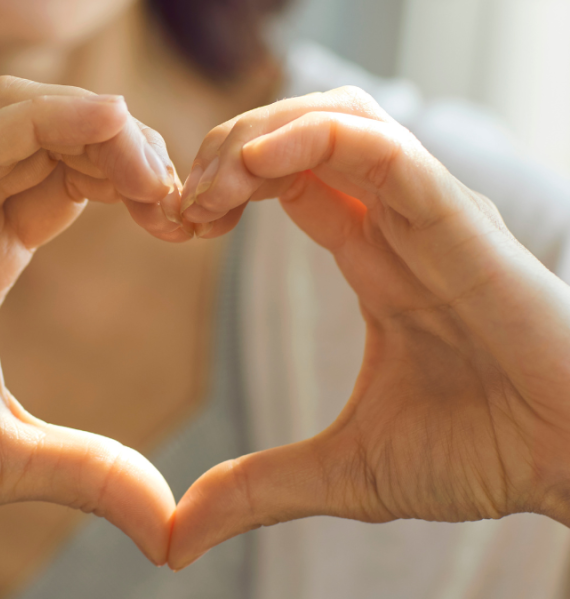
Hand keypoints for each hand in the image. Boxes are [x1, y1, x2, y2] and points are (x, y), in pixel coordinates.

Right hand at [0, 77, 184, 565]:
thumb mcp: (6, 457)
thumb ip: (89, 471)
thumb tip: (167, 526)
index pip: (70, 179)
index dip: (133, 183)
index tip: (184, 224)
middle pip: (58, 135)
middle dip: (132, 148)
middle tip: (183, 200)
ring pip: (22, 113)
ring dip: (99, 125)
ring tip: (154, 174)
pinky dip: (52, 121)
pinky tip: (111, 129)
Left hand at [169, 86, 569, 568]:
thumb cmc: (482, 455)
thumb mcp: (343, 471)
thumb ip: (256, 489)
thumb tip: (174, 538)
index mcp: (372, 256)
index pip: (286, 178)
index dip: (221, 186)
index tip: (172, 225)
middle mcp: (397, 220)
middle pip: (301, 130)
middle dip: (226, 148)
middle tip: (178, 204)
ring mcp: (428, 212)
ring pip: (336, 116)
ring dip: (257, 136)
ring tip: (209, 187)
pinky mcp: (458, 221)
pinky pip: (382, 147)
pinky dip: (310, 139)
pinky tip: (254, 167)